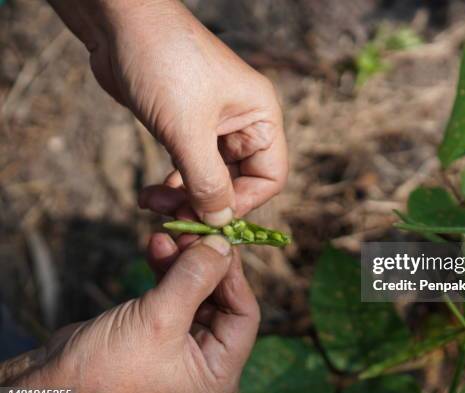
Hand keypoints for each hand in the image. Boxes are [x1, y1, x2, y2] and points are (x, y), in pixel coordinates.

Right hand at [7, 235, 259, 392]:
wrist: (49, 389)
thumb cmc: (105, 370)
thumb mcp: (158, 320)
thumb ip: (194, 279)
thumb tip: (224, 245)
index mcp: (217, 377)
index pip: (244, 316)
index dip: (233, 275)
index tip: (220, 241)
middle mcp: (204, 366)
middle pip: (221, 302)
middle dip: (205, 265)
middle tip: (192, 233)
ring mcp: (180, 351)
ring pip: (196, 296)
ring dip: (183, 264)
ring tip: (169, 235)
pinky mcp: (157, 336)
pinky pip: (173, 298)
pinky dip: (166, 273)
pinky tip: (156, 247)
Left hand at [50, 0, 287, 224]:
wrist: (120, 24)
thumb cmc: (164, 65)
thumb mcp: (189, 130)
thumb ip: (207, 181)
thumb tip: (221, 221)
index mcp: (261, 117)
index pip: (269, 177)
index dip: (244, 203)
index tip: (209, 217)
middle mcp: (243, 123)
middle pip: (238, 181)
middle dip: (206, 202)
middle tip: (172, 215)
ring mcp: (214, 125)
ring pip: (210, 177)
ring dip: (185, 196)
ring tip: (154, 203)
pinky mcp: (187, 125)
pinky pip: (189, 166)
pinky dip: (174, 183)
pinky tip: (152, 193)